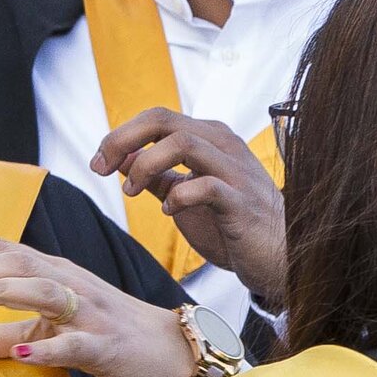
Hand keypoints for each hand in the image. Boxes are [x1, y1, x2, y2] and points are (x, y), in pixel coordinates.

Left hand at [0, 238, 200, 376]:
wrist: (171, 353)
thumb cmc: (107, 336)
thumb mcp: (45, 333)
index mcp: (53, 274)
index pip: (3, 253)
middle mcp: (70, 284)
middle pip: (17, 263)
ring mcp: (90, 313)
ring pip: (45, 291)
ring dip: (4, 290)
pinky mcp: (106, 346)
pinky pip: (75, 344)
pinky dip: (47, 348)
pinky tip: (21, 354)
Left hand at [91, 109, 287, 305]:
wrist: (278, 258)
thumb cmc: (231, 225)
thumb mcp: (184, 195)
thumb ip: (155, 175)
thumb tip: (118, 157)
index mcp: (208, 139)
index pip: (157, 118)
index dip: (120, 135)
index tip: (98, 164)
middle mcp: (223, 146)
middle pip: (164, 120)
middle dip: (122, 140)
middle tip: (102, 169)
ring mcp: (235, 172)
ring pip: (183, 143)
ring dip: (145, 166)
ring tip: (131, 192)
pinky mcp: (242, 202)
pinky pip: (206, 186)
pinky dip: (178, 196)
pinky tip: (169, 210)